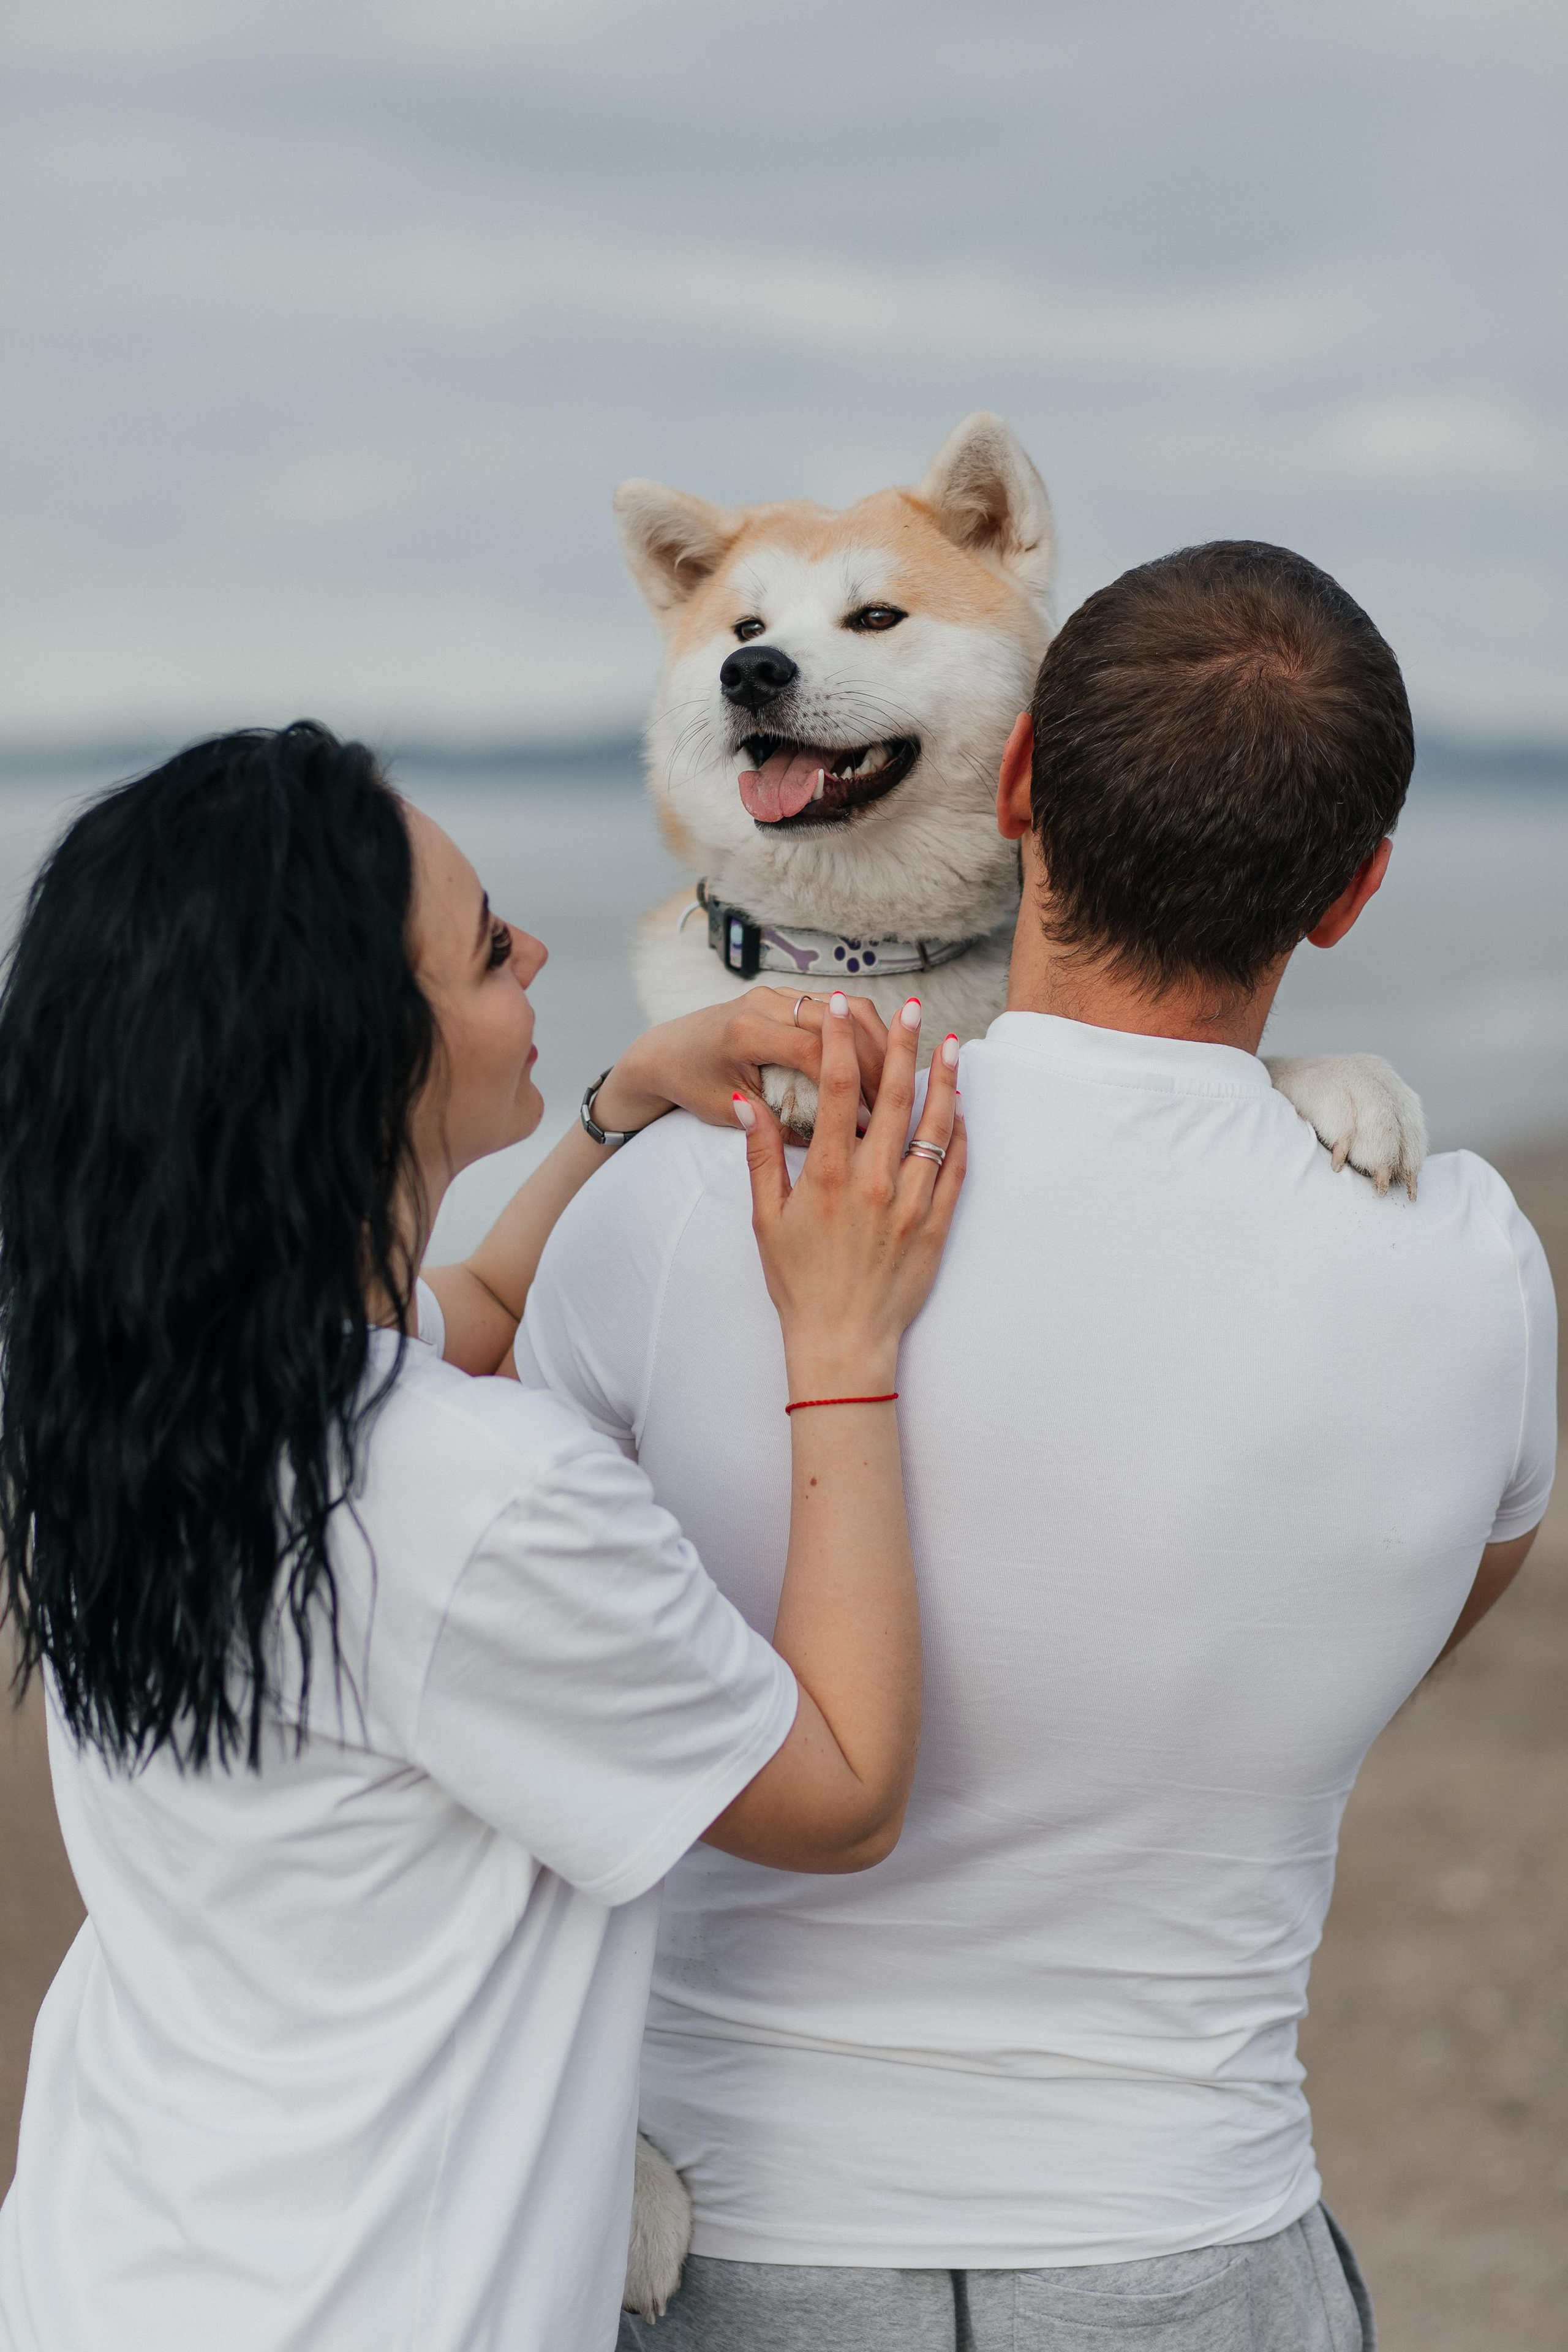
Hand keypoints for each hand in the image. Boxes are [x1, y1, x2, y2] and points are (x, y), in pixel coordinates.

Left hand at [590, 988, 889, 1135]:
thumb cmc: (691, 1084)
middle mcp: (764, 1003)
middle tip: (898, 1099)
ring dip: (876, 1039)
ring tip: (898, 1078)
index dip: (848, 1085)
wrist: (663, 1051)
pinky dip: (862, 1031)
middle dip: (875, 1059)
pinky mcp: (786, 996)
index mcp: (746, 1032)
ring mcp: (778, 994)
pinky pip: (835, 1006)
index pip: (814, 1051)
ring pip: (845, 1005)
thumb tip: (831, 1143)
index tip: (867, 1119)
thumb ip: (773, 1123)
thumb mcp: (727, 1111)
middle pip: (840, 1019)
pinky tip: (880, 1062)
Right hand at [736, 992, 964, 1393]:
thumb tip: (747, 1102)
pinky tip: (961, 1109)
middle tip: (909, 1008)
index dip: (840, 1040)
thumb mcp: (765, 1219)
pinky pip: (958, 1168)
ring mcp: (911, 1202)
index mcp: (828, 1174)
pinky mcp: (936, 1224)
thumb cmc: (799, 1283)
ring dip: (944, 1081)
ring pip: (936, 1127)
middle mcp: (874, 1181)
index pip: (838, 1088)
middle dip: (901, 1044)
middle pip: (894, 1095)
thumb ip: (761, 1155)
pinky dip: (961, 1135)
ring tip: (951, 1045)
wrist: (842, 1340)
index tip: (841, 1006)